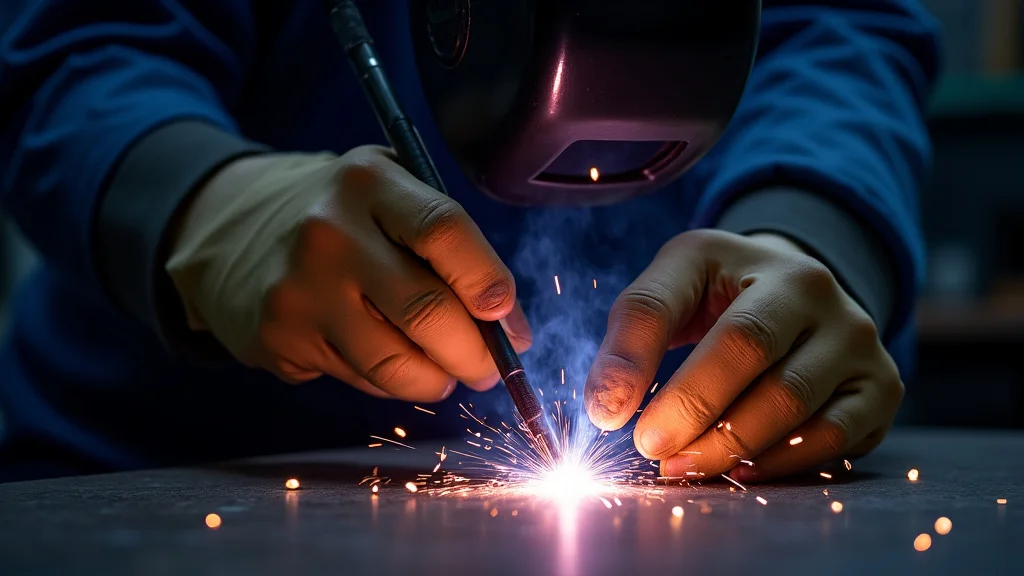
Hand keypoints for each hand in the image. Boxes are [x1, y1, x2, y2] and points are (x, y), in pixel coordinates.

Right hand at [166, 145, 529, 400]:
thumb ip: (445, 238)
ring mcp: (299, 290)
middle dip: (475, 354)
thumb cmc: (336, 212)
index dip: (489, 282)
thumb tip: (505, 321)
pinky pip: (360, 378)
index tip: (507, 318)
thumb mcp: (385, 188)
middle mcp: (328, 233)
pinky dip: (390, 381)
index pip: (445, 232)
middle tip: (490, 367)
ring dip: (436, 379)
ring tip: (444, 372)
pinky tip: (387, 359)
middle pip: (428, 311)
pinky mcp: (278, 337)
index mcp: (367, 181)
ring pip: (395, 363)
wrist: (227, 226)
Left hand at [584, 229, 901, 481]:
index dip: (657, 370)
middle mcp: (818, 292)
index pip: (704, 313)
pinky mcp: (880, 386)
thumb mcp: (675, 284)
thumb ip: (634, 332)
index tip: (612, 418)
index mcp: (760, 261)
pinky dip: (780, 463)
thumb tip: (605, 410)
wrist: (797, 290)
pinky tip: (737, 470)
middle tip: (650, 449)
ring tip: (682, 465)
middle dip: (692, 412)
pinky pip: (832, 437)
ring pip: (791, 405)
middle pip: (751, 357)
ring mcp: (857, 339)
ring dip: (728, 446)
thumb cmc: (722, 292)